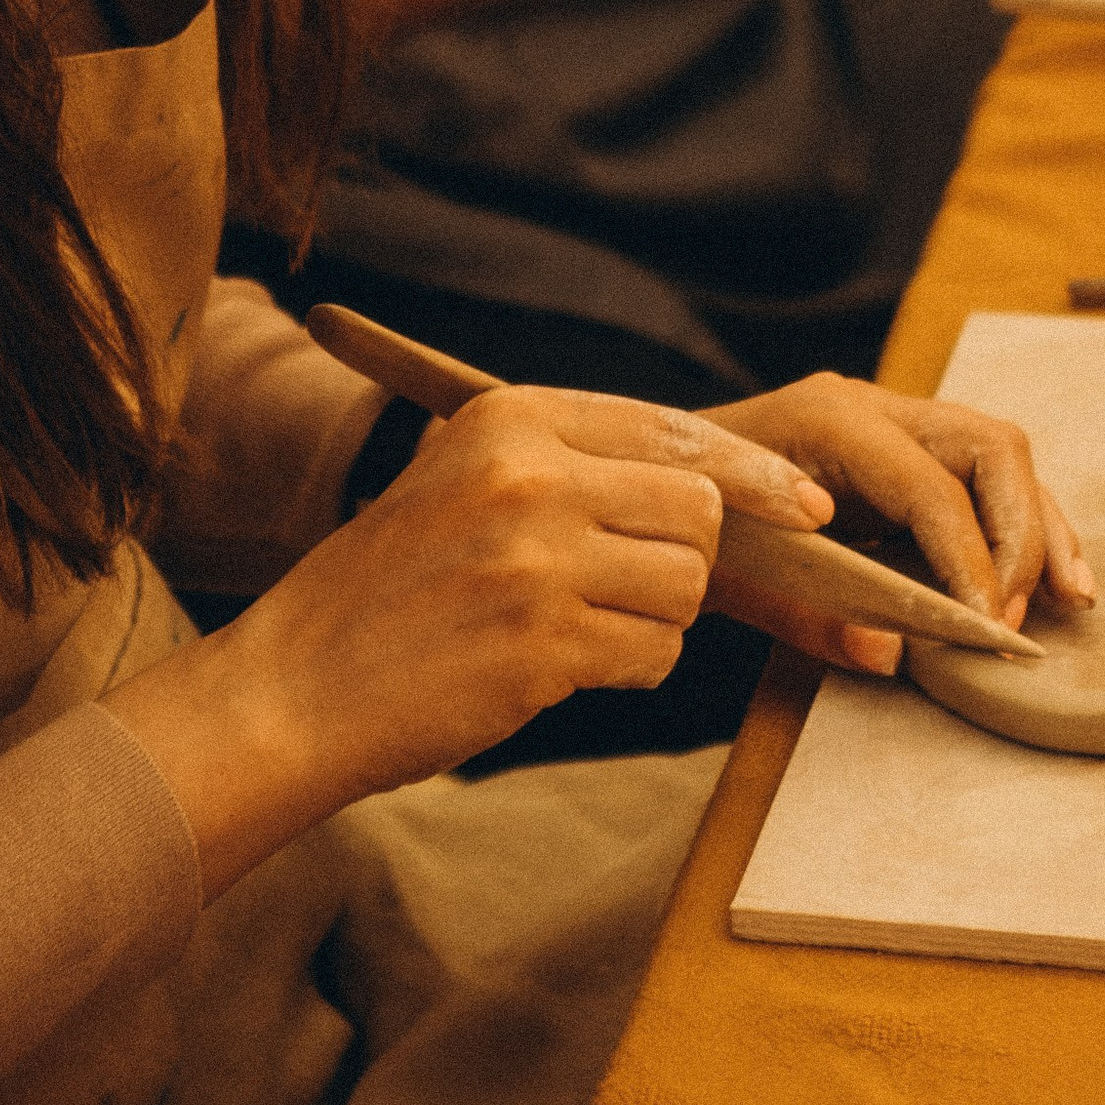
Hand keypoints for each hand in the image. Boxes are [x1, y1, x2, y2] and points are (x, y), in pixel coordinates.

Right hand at [105, 387, 831, 889]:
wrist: (296, 686)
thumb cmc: (386, 590)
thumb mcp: (460, 479)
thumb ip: (567, 463)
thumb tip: (705, 479)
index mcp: (510, 418)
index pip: (672, 429)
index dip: (750, 474)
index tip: (807, 505)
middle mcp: (528, 475)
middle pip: (697, 508)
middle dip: (686, 558)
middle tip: (625, 588)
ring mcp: (536, 561)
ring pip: (685, 586)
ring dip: (655, 621)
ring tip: (580, 630)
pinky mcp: (543, 646)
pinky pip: (652, 655)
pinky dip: (628, 668)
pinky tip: (559, 667)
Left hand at [698, 372, 1093, 677]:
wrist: (662, 477)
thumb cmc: (694, 520)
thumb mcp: (733, 574)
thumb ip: (807, 613)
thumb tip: (892, 652)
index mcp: (828, 421)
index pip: (929, 483)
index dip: (970, 557)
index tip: (986, 626)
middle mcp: (872, 406)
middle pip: (988, 445)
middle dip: (1021, 534)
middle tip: (1015, 617)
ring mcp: (896, 419)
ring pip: (1000, 454)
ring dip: (1042, 526)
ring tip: (1074, 596)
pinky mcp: (910, 448)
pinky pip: (987, 474)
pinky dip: (1025, 523)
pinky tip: (1054, 576)